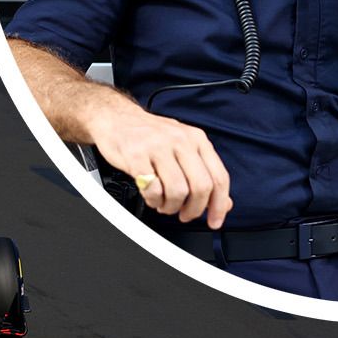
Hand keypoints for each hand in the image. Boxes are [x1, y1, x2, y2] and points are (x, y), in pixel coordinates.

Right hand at [88, 107, 232, 228]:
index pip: (219, 177)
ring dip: (171, 206)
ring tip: (164, 204)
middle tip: (185, 214)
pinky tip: (151, 196)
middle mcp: (180, 140)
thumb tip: (223, 203)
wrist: (115, 117)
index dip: (219, 205)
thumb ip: (203, 173)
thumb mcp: (183, 147)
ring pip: (177, 191)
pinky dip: (153, 200)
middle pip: (201, 186)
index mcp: (196, 139)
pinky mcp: (136, 155)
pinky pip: (152, 189)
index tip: (214, 221)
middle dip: (194, 209)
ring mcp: (157, 147)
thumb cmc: (149, 135)